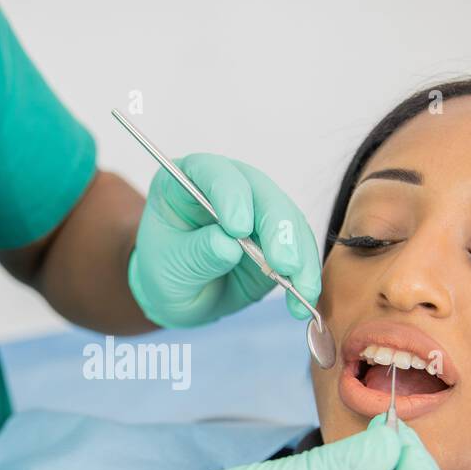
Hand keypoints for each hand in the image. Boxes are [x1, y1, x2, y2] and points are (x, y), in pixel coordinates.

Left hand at [128, 153, 320, 327]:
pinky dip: (305, 272)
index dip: (230, 196)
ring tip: (302, 288)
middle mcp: (228, 188)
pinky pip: (299, 247)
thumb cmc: (165, 273)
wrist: (180, 296)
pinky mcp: (276, 237)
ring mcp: (256, 210)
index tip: (238, 228)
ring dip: (300, 254)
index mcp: (189, 182)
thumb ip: (197, 254)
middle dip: (278, 228)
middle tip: (284, 264)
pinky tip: (304, 296)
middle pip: (261, 193)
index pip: (213, 173)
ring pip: (289, 219)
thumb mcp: (170, 268)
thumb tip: (229, 245)